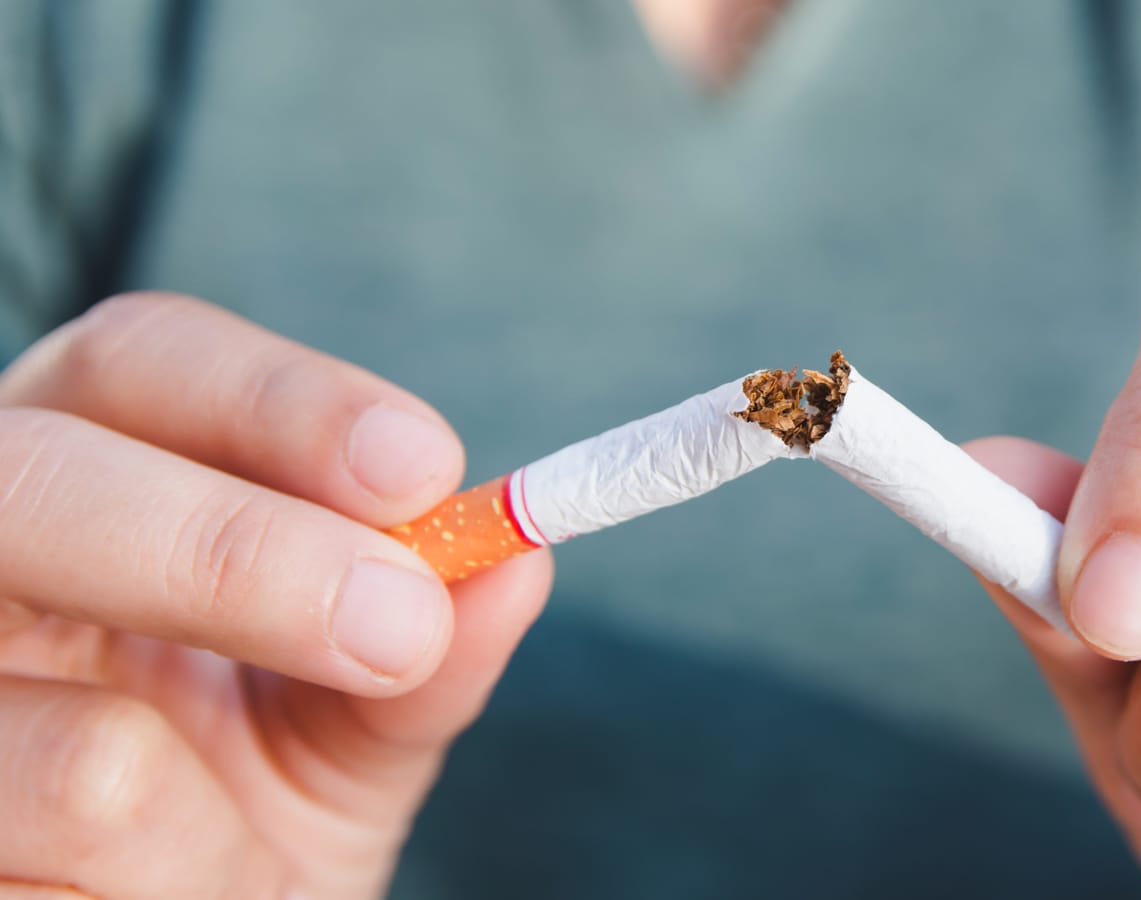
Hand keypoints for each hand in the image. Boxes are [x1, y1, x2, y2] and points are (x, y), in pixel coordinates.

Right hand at [0, 294, 552, 898]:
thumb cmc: (241, 829)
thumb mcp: (352, 726)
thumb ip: (429, 646)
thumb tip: (516, 563)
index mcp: (84, 496)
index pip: (137, 364)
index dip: (275, 398)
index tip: (424, 468)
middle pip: (44, 479)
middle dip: (237, 552)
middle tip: (400, 626)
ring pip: (83, 748)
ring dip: (212, 826)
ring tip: (225, 866)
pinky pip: (57, 880)